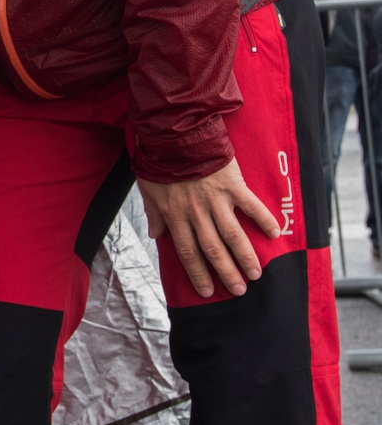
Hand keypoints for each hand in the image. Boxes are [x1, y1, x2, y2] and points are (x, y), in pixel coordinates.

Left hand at [137, 158, 280, 298]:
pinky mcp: (233, 184)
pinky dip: (264, 220)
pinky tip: (275, 235)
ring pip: (233, 235)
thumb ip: (154, 213)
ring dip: (245, 257)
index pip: (187, 252)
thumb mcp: (149, 188)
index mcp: (176, 215)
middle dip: (226, 273)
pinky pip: (251, 206)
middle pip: (213, 249)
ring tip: (255, 275)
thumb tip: (155, 235)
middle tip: (238, 291)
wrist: (176, 133)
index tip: (206, 292)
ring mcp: (216, 199)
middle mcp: (197, 212)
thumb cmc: (161, 159)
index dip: (197, 273)